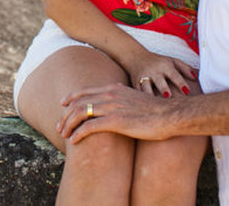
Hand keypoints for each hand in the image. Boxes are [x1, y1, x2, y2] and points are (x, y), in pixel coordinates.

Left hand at [57, 83, 179, 143]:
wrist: (169, 115)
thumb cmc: (155, 109)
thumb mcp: (135, 98)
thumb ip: (122, 97)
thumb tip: (117, 99)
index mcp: (114, 88)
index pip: (85, 90)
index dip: (71, 97)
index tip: (62, 105)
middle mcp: (110, 95)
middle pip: (79, 102)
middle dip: (66, 114)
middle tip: (59, 126)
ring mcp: (112, 107)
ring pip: (80, 113)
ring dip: (68, 124)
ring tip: (64, 134)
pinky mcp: (116, 121)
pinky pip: (89, 126)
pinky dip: (78, 133)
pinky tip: (74, 141)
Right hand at [127, 52, 196, 98]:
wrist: (136, 57)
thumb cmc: (159, 61)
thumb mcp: (172, 60)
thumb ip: (185, 68)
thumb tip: (196, 78)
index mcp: (165, 66)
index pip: (174, 75)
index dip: (180, 83)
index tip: (187, 91)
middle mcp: (154, 72)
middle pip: (159, 81)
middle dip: (163, 88)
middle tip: (168, 96)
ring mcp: (143, 78)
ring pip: (146, 88)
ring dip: (150, 95)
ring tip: (155, 105)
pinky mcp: (135, 84)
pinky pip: (138, 92)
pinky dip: (141, 99)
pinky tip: (146, 109)